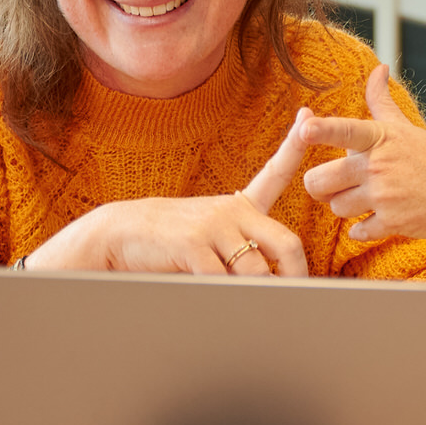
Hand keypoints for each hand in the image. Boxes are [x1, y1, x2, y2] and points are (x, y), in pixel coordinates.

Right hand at [25, 111, 314, 276]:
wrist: (117, 235)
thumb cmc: (169, 242)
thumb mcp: (210, 237)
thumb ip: (242, 252)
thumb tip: (275, 282)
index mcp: (238, 206)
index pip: (275, 172)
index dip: (295, 146)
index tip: (308, 118)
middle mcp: (231, 210)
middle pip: (287, 242)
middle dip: (297, 274)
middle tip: (299, 294)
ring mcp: (213, 226)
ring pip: (257, 270)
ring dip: (258, 294)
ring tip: (253, 306)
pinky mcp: (193, 245)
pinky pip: (225, 280)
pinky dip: (229, 297)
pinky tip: (223, 301)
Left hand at [300, 65, 425, 259]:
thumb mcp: (405, 127)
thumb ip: (381, 100)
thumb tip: (378, 68)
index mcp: (380, 138)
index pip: (346, 131)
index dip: (323, 130)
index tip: (305, 128)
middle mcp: (380, 165)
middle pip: (318, 181)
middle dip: (321, 185)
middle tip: (335, 183)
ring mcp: (386, 195)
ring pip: (336, 207)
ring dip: (345, 206)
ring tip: (367, 197)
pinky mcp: (393, 222)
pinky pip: (357, 231)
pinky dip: (363, 229)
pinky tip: (379, 218)